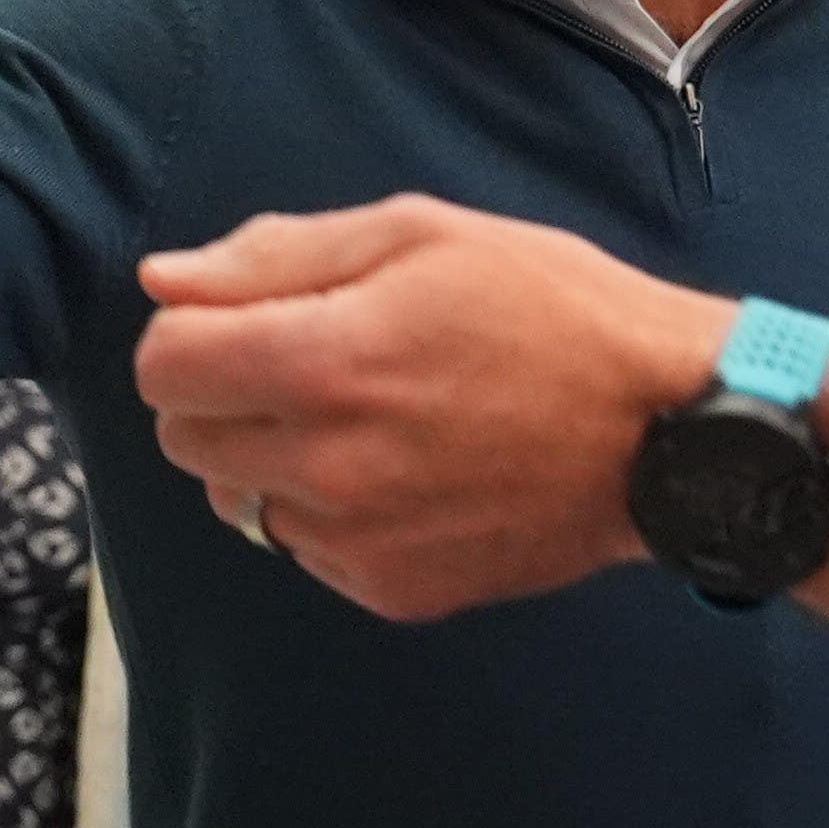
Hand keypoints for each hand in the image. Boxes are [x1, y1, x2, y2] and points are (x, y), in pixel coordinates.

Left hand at [131, 197, 724, 617]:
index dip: (191, 333)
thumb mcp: (419, 236)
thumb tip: (164, 279)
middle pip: (183, 439)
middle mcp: (325, 465)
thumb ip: (274, 256)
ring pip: (239, 500)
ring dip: (272, 459)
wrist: (665, 431)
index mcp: (322, 362)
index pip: (163, 366)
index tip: (242, 322)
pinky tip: (407, 473)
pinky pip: (306, 550)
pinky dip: (331, 514)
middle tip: (312, 366)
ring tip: (368, 420)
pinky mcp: (390, 591)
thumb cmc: (550, 309)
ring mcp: (356, 541)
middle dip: (223, 396)